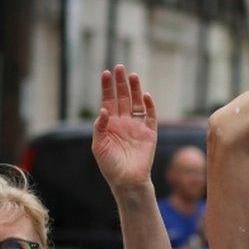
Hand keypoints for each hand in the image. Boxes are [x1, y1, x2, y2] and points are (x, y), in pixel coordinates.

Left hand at [91, 65, 157, 187]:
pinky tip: (145, 96)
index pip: (108, 101)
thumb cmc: (110, 165)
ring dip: (135, 89)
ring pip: (136, 103)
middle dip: (121, 83)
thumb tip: (103, 109)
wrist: (127, 181)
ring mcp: (137, 127)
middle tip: (120, 67)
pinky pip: (150, 116)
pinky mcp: (149, 134)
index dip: (107, 87)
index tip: (106, 73)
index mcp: (110, 124)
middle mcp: (124, 122)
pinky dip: (149, 106)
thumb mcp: (98, 146)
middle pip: (122, 98)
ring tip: (133, 75)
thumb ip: (100, 127)